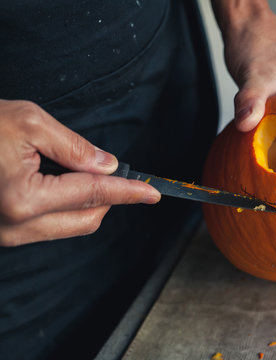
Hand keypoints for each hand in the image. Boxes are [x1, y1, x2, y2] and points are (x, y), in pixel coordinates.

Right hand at [0, 100, 160, 245]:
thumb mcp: (29, 123)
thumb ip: (75, 148)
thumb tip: (108, 166)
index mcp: (23, 199)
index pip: (93, 194)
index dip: (128, 192)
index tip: (153, 193)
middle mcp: (15, 225)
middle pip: (87, 220)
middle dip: (110, 199)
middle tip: (119, 176)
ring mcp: (6, 233)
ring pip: (70, 226)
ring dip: (87, 203)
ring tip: (79, 172)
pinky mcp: (2, 232)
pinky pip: (49, 226)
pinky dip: (66, 208)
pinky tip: (61, 184)